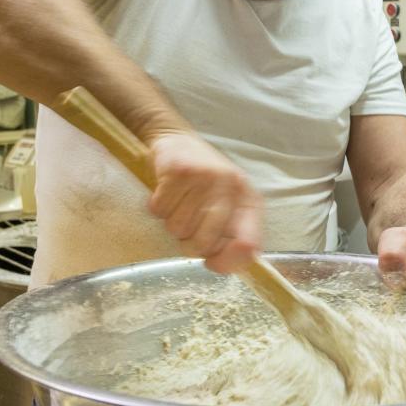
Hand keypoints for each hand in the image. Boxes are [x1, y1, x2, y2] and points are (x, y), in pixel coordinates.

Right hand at [146, 133, 262, 273]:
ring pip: (178, 229)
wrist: (178, 141)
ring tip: (178, 204)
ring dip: (171, 223)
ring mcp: (204, 176)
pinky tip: (166, 194)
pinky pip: (160, 210)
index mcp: (248, 199)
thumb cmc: (204, 181)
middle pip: (204, 243)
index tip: (212, 264)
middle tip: (188, 229)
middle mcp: (230, 186)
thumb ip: (230, 235)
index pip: (248, 244)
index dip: (228, 261)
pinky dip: (157, 208)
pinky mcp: (178, 170)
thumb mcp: (226, 205)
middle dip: (190, 244)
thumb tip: (218, 264)